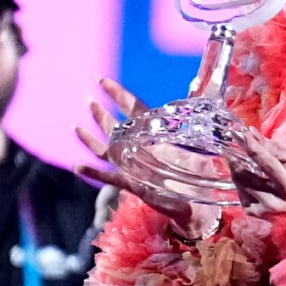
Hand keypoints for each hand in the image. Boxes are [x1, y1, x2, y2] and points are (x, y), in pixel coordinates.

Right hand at [74, 78, 220, 237]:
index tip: (102, 80)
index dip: (119, 94)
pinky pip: (111, 178)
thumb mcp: (198, 146)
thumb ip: (197, 127)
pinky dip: (95, 173)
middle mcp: (141, 149)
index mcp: (155, 136)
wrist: (198, 204)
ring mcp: (135, 167)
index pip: (134, 109)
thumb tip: (207, 101)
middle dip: (102, 114)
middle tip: (88, 99)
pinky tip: (79, 166)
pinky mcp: (134, 185)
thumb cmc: (199, 175)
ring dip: (92, 139)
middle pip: (116, 128)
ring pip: (108, 151)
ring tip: (78, 128)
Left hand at [235, 133, 285, 215]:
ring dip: (238, 170)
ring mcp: (262, 210)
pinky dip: (242, 183)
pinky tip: (251, 180)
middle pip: (245, 174)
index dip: (252, 147)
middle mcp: (275, 201)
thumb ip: (273, 146)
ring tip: (245, 163)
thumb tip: (251, 133)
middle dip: (238, 158)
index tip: (242, 134)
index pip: (266, 162)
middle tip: (237, 148)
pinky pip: (239, 192)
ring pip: (239, 183)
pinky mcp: (253, 214)